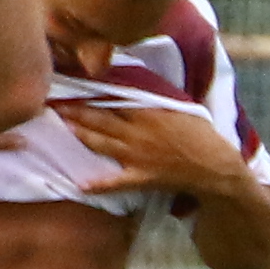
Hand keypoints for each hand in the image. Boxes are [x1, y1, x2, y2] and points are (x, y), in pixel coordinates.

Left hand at [70, 87, 259, 200]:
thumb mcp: (182, 108)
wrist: (215, 167)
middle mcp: (138, 133)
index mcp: (148, 113)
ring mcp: (137, 156)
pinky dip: (100, 184)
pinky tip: (82, 184)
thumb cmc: (202, 135)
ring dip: (81, 134)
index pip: (114, 98)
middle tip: (54, 102)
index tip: (73, 83)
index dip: (92, 91)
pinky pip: (117, 181)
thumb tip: (138, 85)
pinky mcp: (141, 177)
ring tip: (63, 125)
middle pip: (101, 119)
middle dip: (77, 110)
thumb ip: (158, 98)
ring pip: (103, 143)